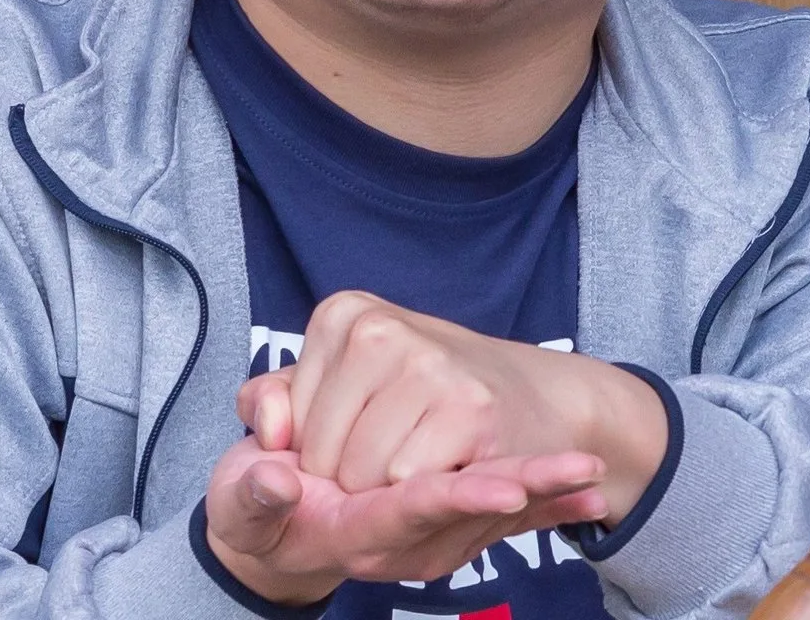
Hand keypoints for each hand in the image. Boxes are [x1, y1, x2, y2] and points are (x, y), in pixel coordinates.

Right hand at [202, 425, 606, 604]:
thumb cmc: (254, 511)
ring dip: (544, 496)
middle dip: (525, 490)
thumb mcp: (240, 505)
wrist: (271, 535)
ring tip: (595, 477)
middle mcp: (398, 539)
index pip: (412, 509)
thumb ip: (254, 497)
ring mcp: (422, 533)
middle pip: (468, 509)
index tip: (506, 482)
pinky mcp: (436, 519)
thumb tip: (277, 481)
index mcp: (354, 532)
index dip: (456, 494)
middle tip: (583, 472)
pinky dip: (543, 507)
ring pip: (490, 512)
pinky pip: (497, 515)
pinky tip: (588, 499)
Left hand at [264, 291, 667, 523]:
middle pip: (323, 455)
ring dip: (390, 493)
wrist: (540, 399)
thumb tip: (269, 438)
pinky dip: (427, 495)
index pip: (289, 424)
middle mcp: (377, 329)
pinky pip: (410, 484)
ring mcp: (424, 364)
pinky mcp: (467, 410)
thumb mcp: (339, 384)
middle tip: (400, 453)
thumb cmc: (425, 398)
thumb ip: (274, 405)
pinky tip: (455, 469)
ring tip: (427, 459)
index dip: (321, 450)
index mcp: (341, 314)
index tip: (364, 430)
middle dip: (351, 478)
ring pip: (363, 476)